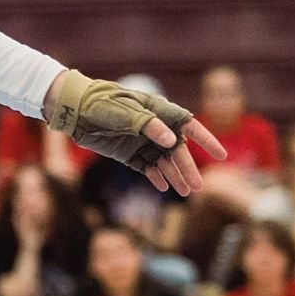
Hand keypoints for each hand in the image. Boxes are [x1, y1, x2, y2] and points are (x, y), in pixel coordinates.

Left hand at [43, 69, 225, 193]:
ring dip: (174, 176)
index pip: (189, 126)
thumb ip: (148, 125)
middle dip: (187, 168)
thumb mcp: (124, 111)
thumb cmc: (100, 103)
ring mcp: (141, 142)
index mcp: (159, 111)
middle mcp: (154, 128)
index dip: (206, 140)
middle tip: (197, 188)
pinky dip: (154, 177)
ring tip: (185, 192)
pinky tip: (163, 186)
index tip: (221, 155)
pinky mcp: (127, 154)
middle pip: (177, 151)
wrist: (73, 109)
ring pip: (163, 162)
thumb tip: (172, 141)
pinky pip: (146, 167)